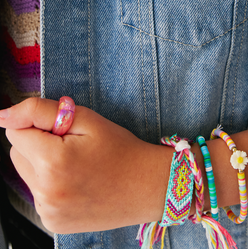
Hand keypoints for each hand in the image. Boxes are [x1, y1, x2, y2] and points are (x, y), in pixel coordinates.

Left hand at [0, 98, 171, 233]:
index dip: (37, 122)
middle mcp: (45, 192)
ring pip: (26, 174)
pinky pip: (38, 193)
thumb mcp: (85, 119)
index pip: (16, 131)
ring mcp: (47, 211)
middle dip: (37, 142)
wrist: (146, 186)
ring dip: (42, 163)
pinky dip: (50, 184)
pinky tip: (76, 180)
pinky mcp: (52, 223)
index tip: (61, 125)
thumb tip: (3, 115)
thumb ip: (39, 111)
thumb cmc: (120, 148)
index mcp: (52, 161)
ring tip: (76, 162)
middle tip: (72, 143)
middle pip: (17, 152)